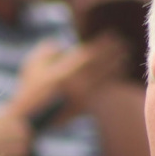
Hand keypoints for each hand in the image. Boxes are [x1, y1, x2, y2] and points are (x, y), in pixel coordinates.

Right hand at [10, 36, 127, 127]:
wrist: (28, 120)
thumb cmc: (28, 90)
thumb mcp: (31, 66)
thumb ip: (46, 51)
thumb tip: (59, 46)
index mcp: (64, 72)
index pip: (89, 55)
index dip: (102, 45)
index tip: (113, 36)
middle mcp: (76, 85)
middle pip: (100, 66)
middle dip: (113, 54)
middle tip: (125, 43)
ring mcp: (81, 98)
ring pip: (104, 79)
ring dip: (116, 67)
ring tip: (126, 57)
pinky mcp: (83, 108)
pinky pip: (101, 92)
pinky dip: (110, 83)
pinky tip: (117, 76)